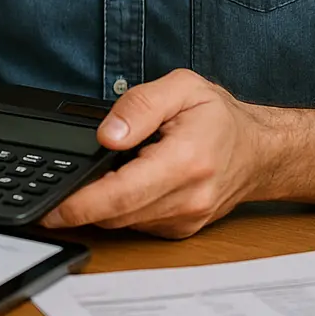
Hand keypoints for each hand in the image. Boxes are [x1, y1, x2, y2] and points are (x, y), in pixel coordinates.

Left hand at [41, 69, 271, 238]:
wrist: (262, 151)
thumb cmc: (222, 118)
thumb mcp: (181, 87)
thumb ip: (139, 106)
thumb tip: (106, 135)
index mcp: (184, 161)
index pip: (122, 194)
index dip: (81, 204)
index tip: (52, 209)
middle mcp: (188, 198)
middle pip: (117, 214)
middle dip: (80, 207)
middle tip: (55, 192)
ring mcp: (186, 218)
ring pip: (125, 222)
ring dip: (101, 207)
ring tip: (94, 178)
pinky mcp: (183, 228)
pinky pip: (139, 224)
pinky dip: (121, 209)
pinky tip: (122, 184)